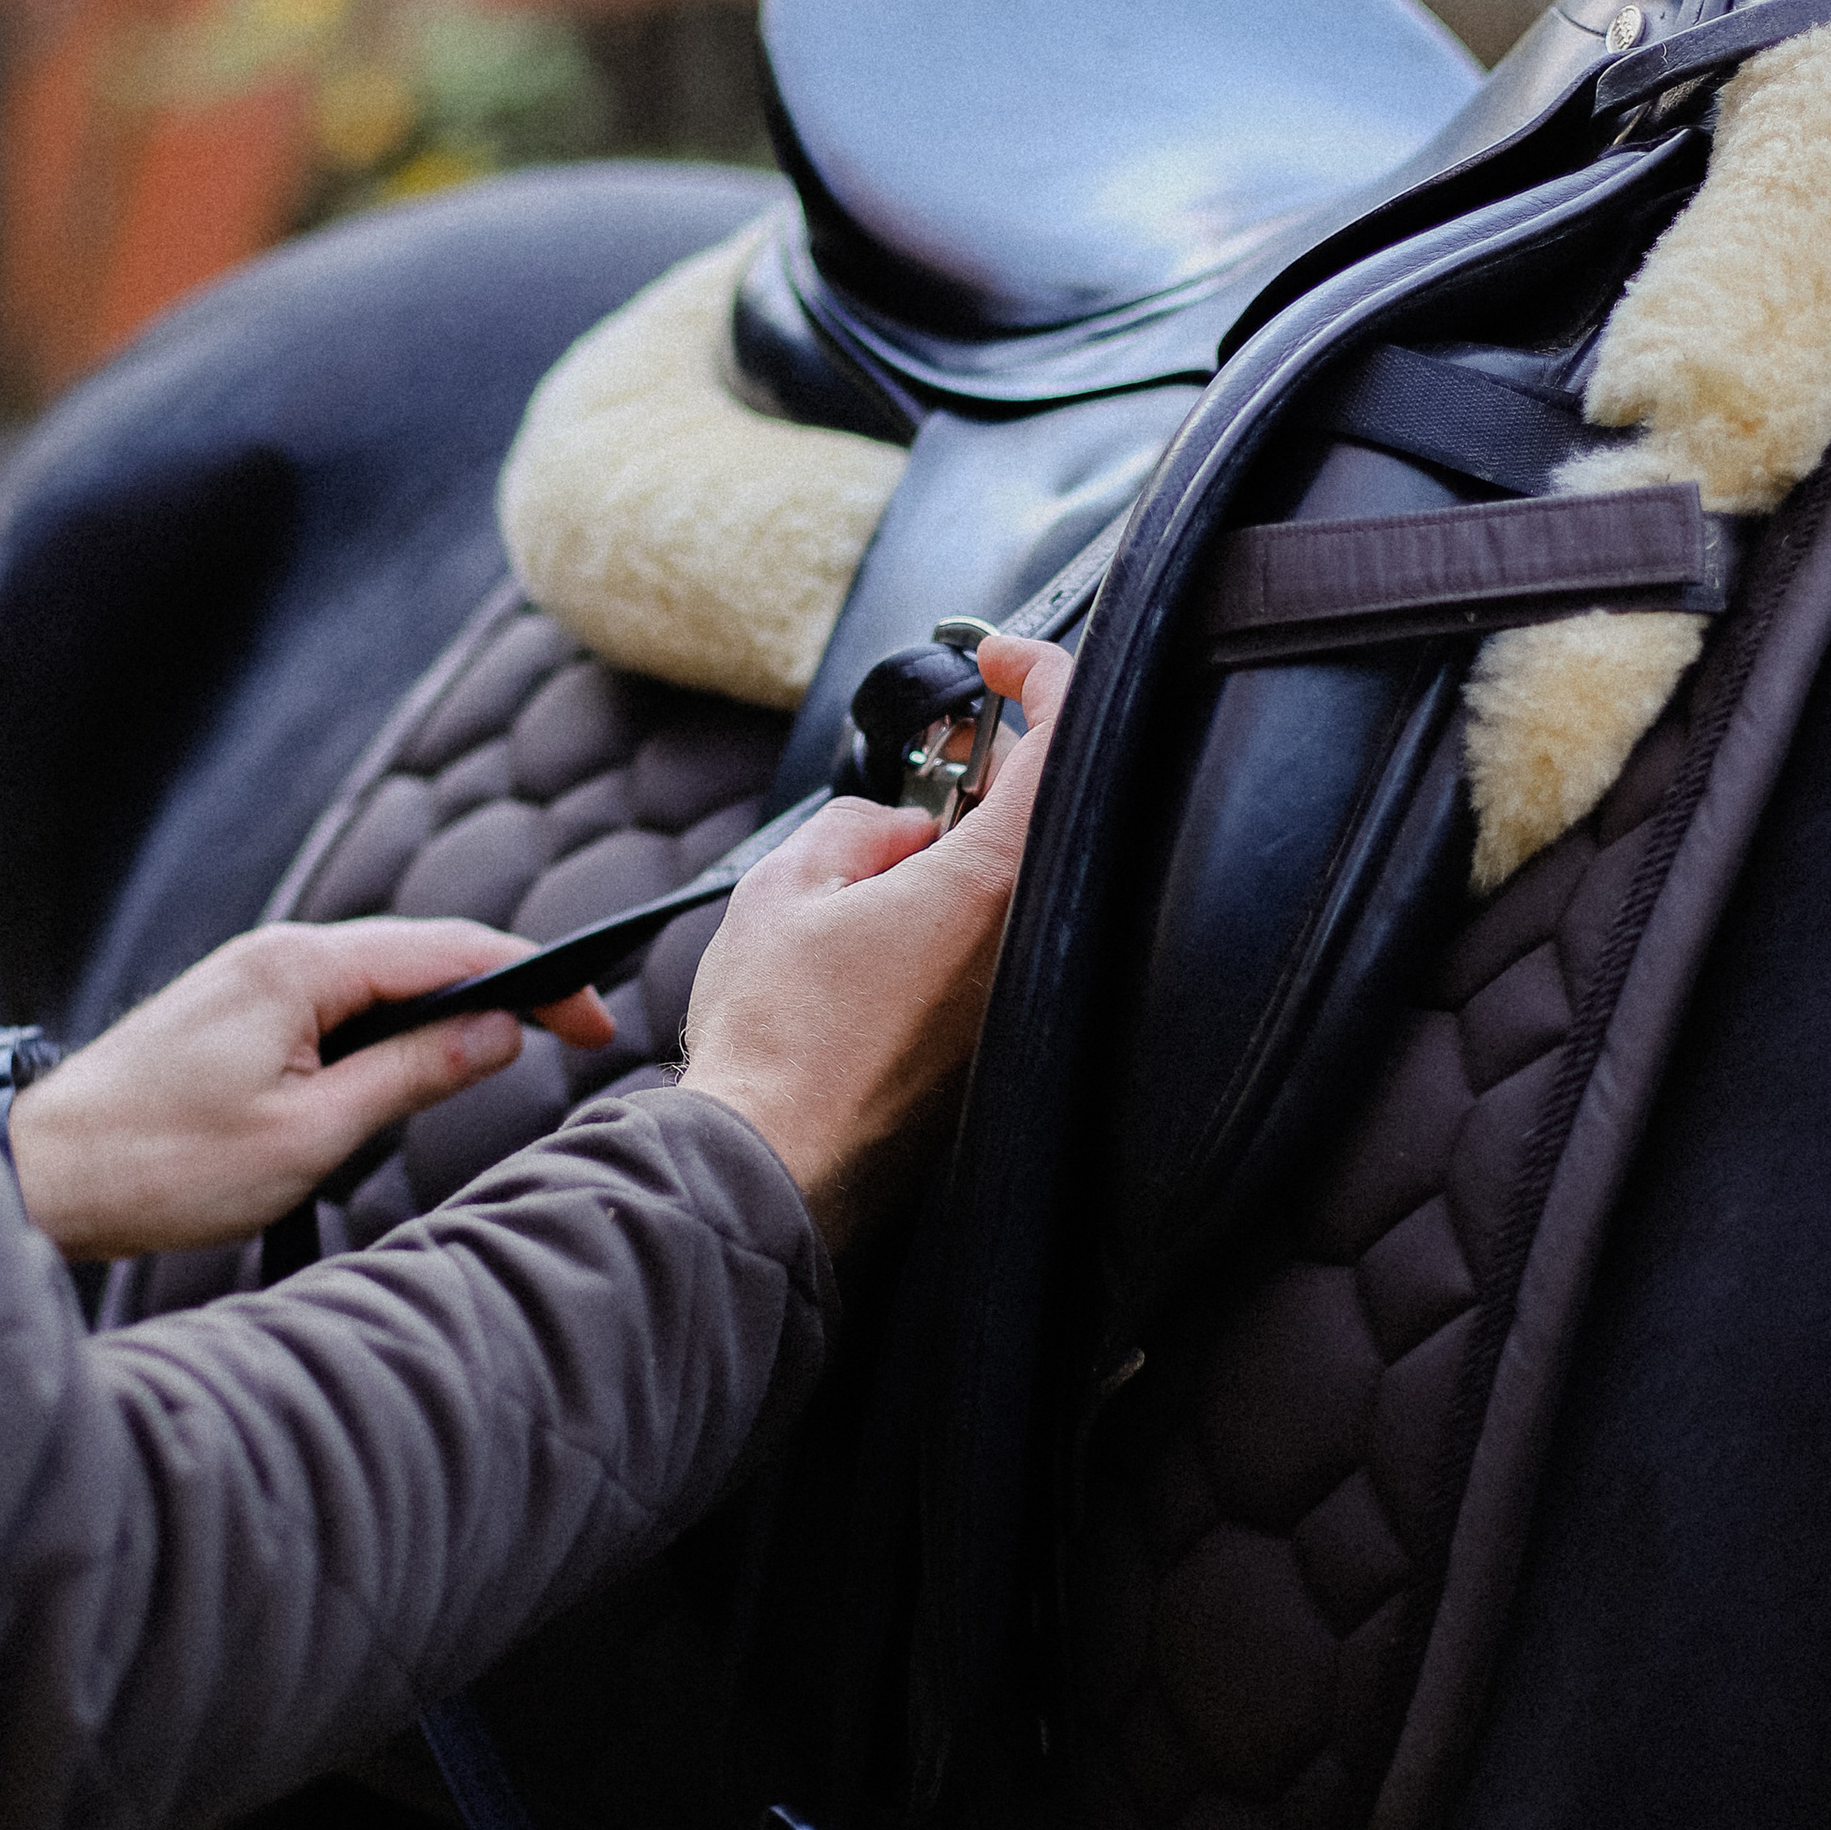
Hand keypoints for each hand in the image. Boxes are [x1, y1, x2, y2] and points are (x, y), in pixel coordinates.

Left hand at [6, 921, 614, 1262]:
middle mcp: (278, 952)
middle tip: (575, 1036)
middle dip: (505, 987)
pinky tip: (414, 1064)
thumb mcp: (312, 1133)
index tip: (595, 1020)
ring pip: (379, 978)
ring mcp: (251, 976)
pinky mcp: (233, 1009)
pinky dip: (392, 1024)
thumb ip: (414, 1073)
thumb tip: (500, 1031)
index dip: (536, 979)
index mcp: (302, 967)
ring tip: (508, 1053)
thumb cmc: (164, 1165)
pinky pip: (336, 1000)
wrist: (41, 1174)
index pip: (450, 949)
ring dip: (447, 1008)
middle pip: (421, 952)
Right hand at [678, 633, 1070, 1247]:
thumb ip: (856, 828)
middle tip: (940, 756)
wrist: (768, 1172)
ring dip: (973, 848)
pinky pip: (1002, 951)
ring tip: (896, 853)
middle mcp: (1025, 946)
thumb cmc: (772, 1044)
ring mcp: (1017, 1005)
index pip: (1062, 742)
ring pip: (1024, 886)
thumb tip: (891, 830)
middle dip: (997, 769)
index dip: (1041, 673)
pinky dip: (964, 916)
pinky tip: (897, 929)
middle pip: (1050, 815)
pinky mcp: (996, 1053)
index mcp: (987, 888)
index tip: (996, 657)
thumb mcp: (785, 889)